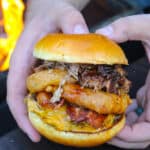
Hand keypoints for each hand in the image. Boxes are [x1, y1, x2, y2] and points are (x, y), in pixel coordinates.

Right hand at [7, 0, 88, 141]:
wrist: (52, 11)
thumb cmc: (53, 12)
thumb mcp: (62, 13)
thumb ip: (70, 21)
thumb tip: (81, 32)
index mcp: (24, 58)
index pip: (16, 92)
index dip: (21, 115)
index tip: (33, 133)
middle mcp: (28, 68)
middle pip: (26, 100)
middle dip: (35, 119)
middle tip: (52, 136)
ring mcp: (37, 70)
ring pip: (37, 96)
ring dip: (46, 113)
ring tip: (62, 126)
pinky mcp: (47, 69)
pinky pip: (48, 88)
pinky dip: (55, 100)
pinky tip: (68, 105)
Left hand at [96, 15, 149, 148]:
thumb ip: (128, 27)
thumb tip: (101, 32)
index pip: (149, 132)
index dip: (130, 137)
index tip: (111, 132)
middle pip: (145, 135)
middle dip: (125, 136)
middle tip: (104, 128)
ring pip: (145, 125)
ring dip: (127, 125)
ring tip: (109, 118)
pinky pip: (146, 111)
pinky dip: (133, 112)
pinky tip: (123, 104)